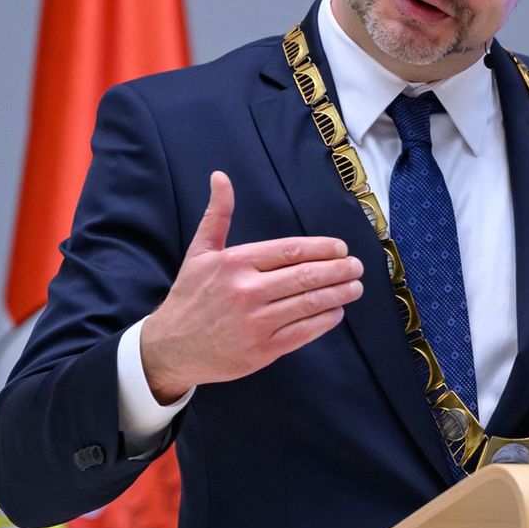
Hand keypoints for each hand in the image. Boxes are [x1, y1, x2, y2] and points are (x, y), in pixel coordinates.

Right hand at [140, 171, 363, 402]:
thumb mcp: (200, 252)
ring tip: (355, 287)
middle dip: (339, 270)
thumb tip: (220, 176)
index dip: (322, 248)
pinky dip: (325, 321)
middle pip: (306, 276)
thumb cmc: (190, 296)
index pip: (290, 251)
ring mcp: (256, 323)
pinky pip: (303, 332)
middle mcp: (247, 291)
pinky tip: (336, 312)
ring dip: (339, 294)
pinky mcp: (262, 350)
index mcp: (235, 263)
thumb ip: (217, 214)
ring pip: (309, 304)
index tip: (341, 248)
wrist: (171, 348)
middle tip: (357, 266)